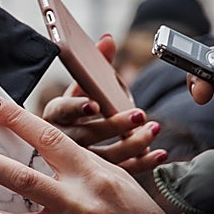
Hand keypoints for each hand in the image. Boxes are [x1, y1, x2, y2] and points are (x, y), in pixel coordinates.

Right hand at [40, 33, 166, 173]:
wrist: (63, 145)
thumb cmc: (77, 108)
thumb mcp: (81, 86)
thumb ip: (95, 62)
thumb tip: (108, 39)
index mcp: (54, 114)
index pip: (62, 110)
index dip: (78, 107)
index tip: (94, 105)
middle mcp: (63, 139)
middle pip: (88, 134)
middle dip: (115, 125)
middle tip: (139, 115)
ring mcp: (80, 160)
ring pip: (106, 156)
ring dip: (133, 144)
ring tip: (153, 129)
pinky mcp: (97, 174)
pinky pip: (121, 171)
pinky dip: (142, 163)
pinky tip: (159, 153)